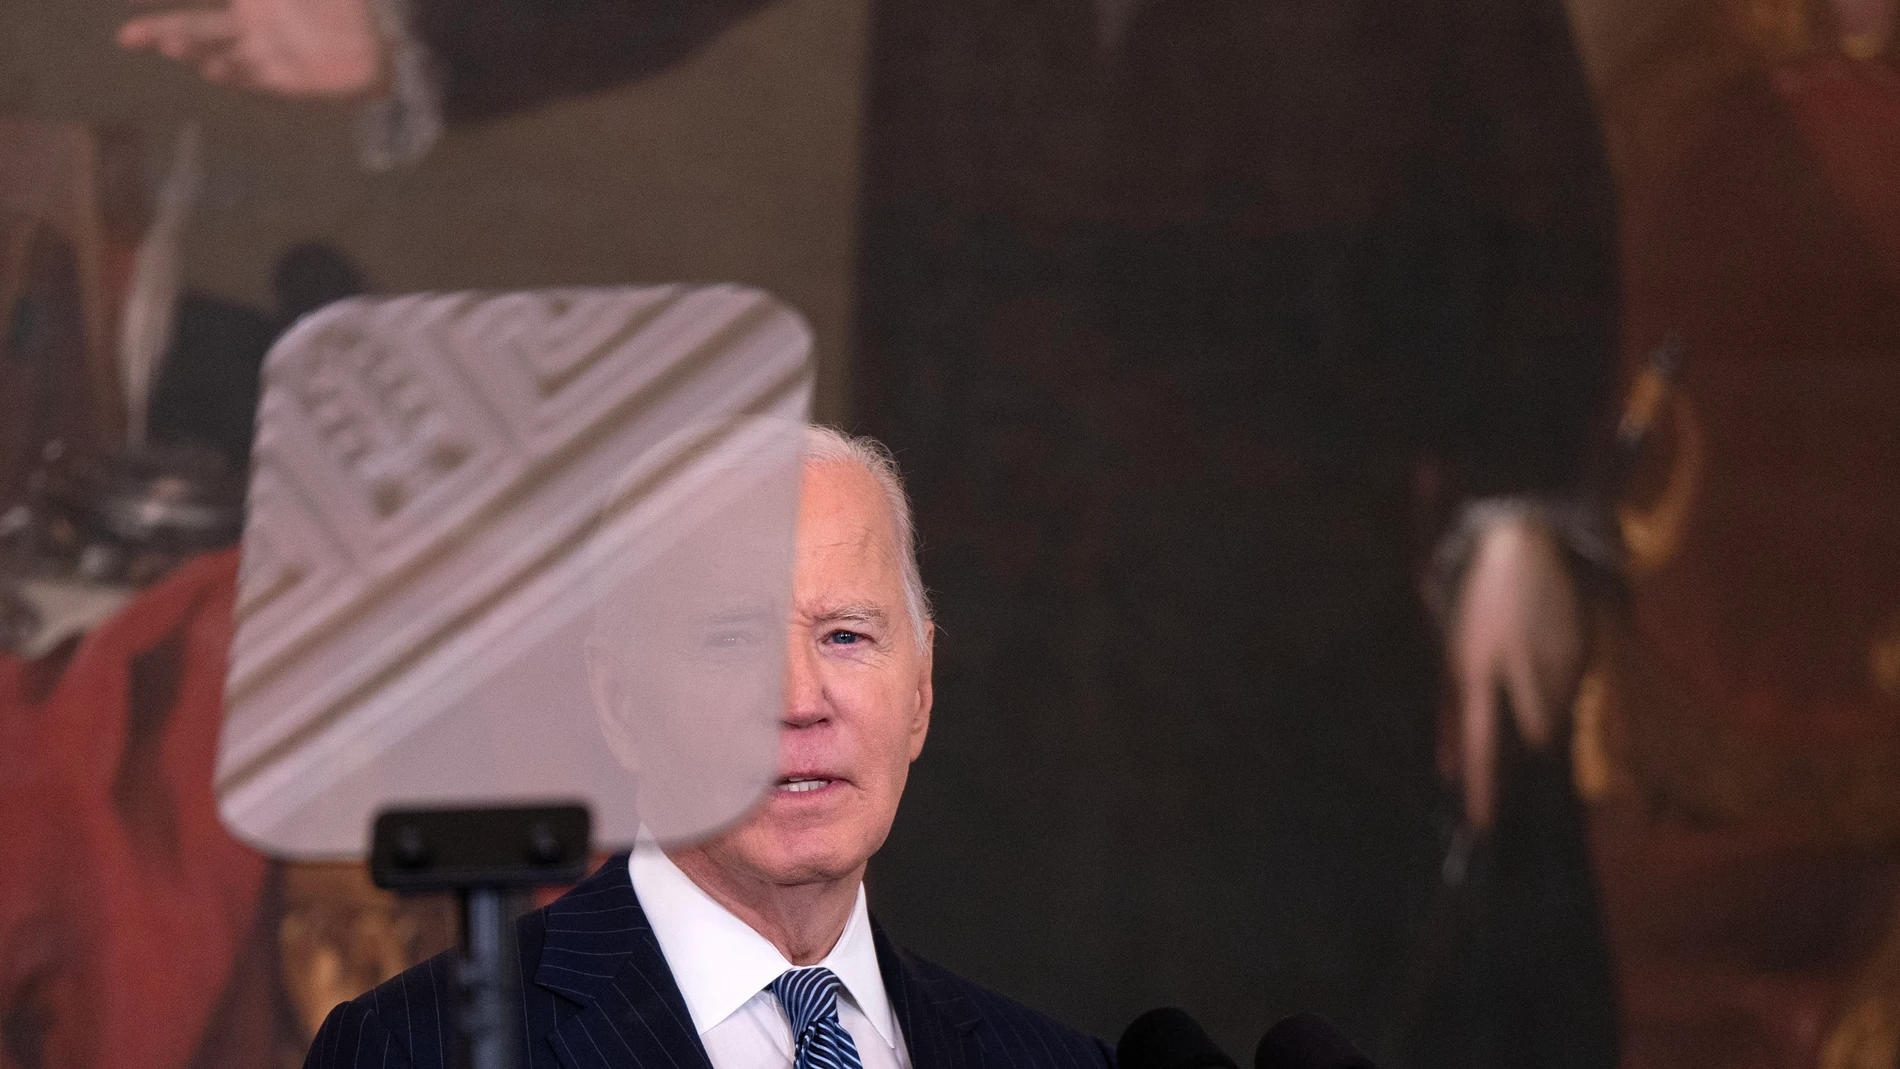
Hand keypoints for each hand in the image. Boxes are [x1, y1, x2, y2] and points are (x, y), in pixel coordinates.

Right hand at [118, 0, 382, 98]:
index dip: (170, 20)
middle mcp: (251, 31)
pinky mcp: (290, 82)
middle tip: (128, 37)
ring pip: (221, 55)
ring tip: (170, 43)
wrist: (392, 39)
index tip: (135, 32)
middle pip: (198, 29)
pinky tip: (211, 68)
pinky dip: (234, 73)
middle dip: (162, 31)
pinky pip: (256, 79)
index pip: (200, 9)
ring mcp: (269, 57)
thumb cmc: (342, 7)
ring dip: (195, 51)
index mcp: (252, 2)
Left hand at [1446, 516, 1585, 829]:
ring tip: (1533, 677)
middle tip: (1525, 734)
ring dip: (1548, 713)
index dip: (1481, 786)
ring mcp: (1557, 659)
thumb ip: (1451, 710)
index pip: (1478, 741)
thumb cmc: (1478, 602)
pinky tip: (1550, 653)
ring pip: (1558, 714)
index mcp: (1477, 667)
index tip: (1482, 823)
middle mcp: (1520, 669)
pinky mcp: (1585, 649)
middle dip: (1531, 745)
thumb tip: (1447, 765)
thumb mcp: (1454, 652)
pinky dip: (1563, 687)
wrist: (1524, 545)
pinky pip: (1576, 688)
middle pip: (1535, 735)